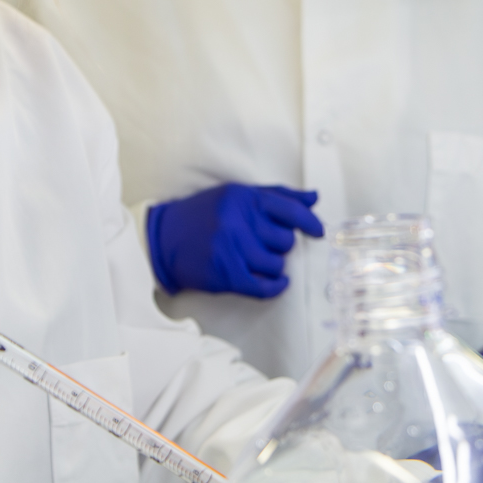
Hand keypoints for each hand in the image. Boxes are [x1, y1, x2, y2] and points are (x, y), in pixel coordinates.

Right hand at [146, 183, 322, 297]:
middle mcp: (237, 220)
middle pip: (285, 241)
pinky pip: (264, 287)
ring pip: (276, 264)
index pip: (289, 209)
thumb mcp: (235, 194)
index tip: (318, 232)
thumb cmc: (203, 214)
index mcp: (243, 198)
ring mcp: (231, 248)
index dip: (309, 222)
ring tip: (256, 260)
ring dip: (272, 266)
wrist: (164, 238)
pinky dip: (274, 287)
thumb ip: (276, 195)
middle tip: (263, 244)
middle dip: (280, 245)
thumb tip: (314, 197)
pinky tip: (273, 282)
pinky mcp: (226, 274)